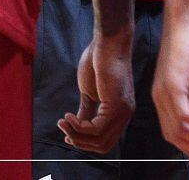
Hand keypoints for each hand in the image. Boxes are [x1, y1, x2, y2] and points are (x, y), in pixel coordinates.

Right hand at [59, 28, 134, 153]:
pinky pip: (96, 129)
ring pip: (99, 140)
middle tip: (63, 130)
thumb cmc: (98, 62)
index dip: (85, 143)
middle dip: (80, 142)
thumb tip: (76, 130)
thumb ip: (86, 112)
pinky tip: (69, 116)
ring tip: (63, 121)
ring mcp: (123, 111)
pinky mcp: (117, 105)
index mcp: (120, 113)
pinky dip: (79, 127)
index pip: (105, 141)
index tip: (67, 134)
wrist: (107, 42)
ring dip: (76, 135)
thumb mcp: (90, 93)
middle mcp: (125, 115)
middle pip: (103, 145)